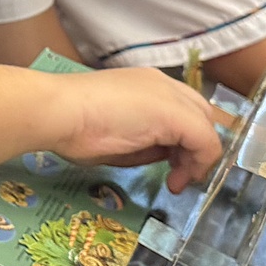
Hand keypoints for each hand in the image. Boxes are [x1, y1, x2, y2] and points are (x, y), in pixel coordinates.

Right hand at [46, 67, 227, 191]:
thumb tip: (165, 153)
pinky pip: (205, 141)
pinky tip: (178, 179)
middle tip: (178, 173)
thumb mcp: (117, 136)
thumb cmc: (72, 124)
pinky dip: (199, 163)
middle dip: (195, 147)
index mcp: (145, 85)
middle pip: (200, 114)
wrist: (60, 111)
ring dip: (197, 157)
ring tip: (177, 181)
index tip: (170, 163)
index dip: (182, 138)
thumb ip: (146, 141)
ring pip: (206, 126)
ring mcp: (172, 97)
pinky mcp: (177, 115)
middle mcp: (163, 84)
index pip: (181, 108)